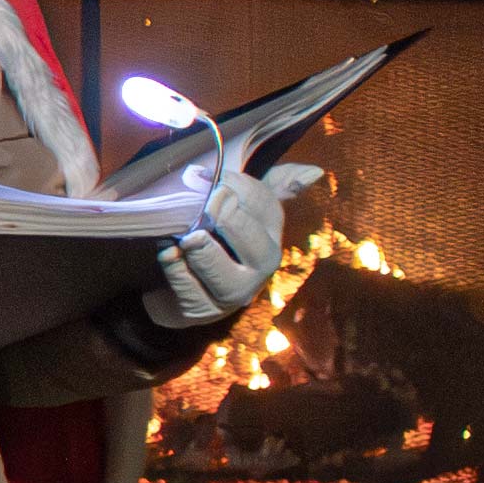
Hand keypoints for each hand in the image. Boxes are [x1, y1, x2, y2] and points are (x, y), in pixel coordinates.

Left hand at [150, 161, 326, 333]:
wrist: (181, 284)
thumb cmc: (216, 237)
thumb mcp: (243, 206)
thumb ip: (275, 184)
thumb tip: (315, 172)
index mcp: (271, 235)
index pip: (264, 205)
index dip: (234, 185)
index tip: (204, 175)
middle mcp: (260, 268)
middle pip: (254, 243)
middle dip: (227, 219)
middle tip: (202, 206)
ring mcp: (233, 293)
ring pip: (223, 274)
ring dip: (200, 250)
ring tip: (186, 237)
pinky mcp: (202, 310)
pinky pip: (189, 289)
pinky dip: (175, 268)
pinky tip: (168, 254)